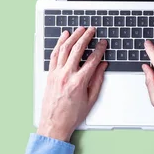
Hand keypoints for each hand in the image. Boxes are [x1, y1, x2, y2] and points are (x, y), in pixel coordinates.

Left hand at [38, 27, 107, 141]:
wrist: (54, 124)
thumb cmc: (72, 115)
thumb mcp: (91, 99)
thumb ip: (98, 80)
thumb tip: (103, 65)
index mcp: (79, 82)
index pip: (92, 60)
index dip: (100, 49)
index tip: (103, 43)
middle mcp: (66, 75)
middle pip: (77, 49)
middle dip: (86, 37)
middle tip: (92, 30)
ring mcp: (56, 74)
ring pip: (64, 49)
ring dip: (73, 37)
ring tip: (80, 29)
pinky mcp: (50, 74)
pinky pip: (54, 55)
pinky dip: (59, 43)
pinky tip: (64, 37)